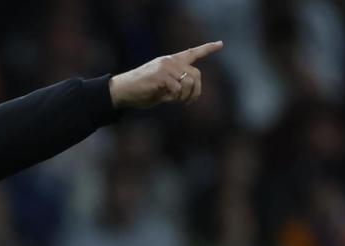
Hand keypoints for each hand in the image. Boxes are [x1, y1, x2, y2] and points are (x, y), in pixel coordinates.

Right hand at [109, 41, 223, 108]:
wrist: (123, 91)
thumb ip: (177, 84)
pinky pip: (177, 89)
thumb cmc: (142, 91)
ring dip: (184, 97)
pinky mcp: (161, 76)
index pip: (193, 52)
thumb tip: (191, 91)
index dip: (208, 48)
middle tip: (187, 103)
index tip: (221, 44)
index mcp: (171, 61)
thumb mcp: (163, 87)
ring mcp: (166, 67)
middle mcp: (170, 61)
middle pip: (196, 74)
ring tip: (173, 101)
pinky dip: (173, 98)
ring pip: (189, 83)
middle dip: (196, 92)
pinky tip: (162, 98)